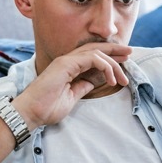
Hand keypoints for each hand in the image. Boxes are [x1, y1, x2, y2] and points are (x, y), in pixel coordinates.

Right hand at [12, 42, 132, 127]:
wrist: (31, 113)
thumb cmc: (47, 108)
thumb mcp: (72, 96)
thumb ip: (84, 86)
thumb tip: (96, 80)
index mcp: (69, 67)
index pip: (93, 56)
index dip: (109, 57)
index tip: (124, 61)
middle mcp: (68, 60)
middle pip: (96, 48)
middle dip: (115, 50)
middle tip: (130, 53)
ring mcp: (66, 61)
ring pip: (97, 52)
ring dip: (113, 64)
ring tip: (122, 78)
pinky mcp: (66, 64)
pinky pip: (92, 58)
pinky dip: (105, 66)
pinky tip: (111, 79)